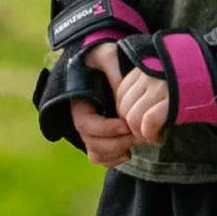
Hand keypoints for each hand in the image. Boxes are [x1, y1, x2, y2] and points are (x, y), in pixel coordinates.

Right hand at [62, 36, 140, 165]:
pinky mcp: (99, 138)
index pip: (86, 125)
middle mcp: (82, 119)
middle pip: (91, 143)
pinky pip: (101, 158)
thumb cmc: (104, 57)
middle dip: (116, 143)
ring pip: (96, 153)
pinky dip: (114, 160)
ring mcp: (89, 131)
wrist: (102, 62)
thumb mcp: (108, 56)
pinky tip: (129, 152)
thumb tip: (123, 89)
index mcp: (79, 102)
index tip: (125, 124)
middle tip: (136, 135)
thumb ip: (114, 70)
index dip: (106, 129)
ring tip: (134, 143)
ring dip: (116, 152)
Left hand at [115, 60, 170, 145]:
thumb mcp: (163, 81)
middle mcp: (148, 76)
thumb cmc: (190, 87)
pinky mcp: (170, 101)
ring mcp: (159, 87)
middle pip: (123, 108)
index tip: (140, 122)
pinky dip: (150, 135)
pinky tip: (158, 139)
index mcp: (143, 69)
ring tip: (153, 137)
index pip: (120, 94)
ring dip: (141, 134)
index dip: (127, 113)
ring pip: (133, 118)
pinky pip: (148, 123)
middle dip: (132, 127)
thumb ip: (144, 89)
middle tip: (146, 134)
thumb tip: (127, 114)